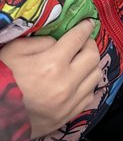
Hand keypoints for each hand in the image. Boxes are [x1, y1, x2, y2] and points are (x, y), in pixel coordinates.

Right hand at [0, 20, 101, 137]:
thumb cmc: (3, 79)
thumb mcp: (14, 51)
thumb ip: (40, 42)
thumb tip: (59, 42)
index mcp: (52, 65)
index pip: (78, 39)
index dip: (85, 28)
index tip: (88, 23)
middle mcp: (66, 84)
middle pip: (93, 57)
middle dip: (89, 45)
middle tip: (82, 43)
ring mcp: (68, 103)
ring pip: (95, 77)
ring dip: (90, 66)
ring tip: (80, 62)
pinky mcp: (67, 117)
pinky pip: (89, 96)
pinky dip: (86, 86)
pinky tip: (77, 82)